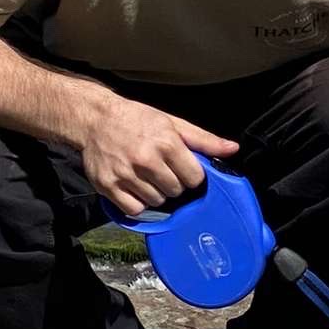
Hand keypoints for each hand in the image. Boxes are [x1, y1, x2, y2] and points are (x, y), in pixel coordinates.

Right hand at [81, 92, 239, 217]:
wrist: (96, 119)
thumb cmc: (136, 119)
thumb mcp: (172, 123)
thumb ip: (203, 139)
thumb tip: (232, 149)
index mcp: (167, 143)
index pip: (194, 178)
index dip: (191, 175)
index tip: (183, 169)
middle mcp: (146, 160)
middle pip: (176, 191)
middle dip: (173, 183)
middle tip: (163, 171)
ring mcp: (126, 175)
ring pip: (156, 201)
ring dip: (156, 193)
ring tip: (147, 177)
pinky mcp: (109, 186)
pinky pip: (135, 209)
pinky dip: (138, 203)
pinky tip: (135, 187)